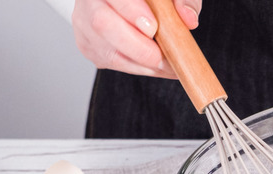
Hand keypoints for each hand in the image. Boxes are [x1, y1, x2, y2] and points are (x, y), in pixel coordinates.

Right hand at [72, 0, 201, 77]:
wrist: (135, 6)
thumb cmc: (155, 1)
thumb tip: (188, 18)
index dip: (131, 11)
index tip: (153, 27)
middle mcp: (89, 1)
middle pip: (102, 24)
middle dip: (138, 46)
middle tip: (164, 56)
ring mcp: (84, 24)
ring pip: (108, 51)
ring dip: (144, 64)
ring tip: (170, 66)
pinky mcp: (89, 46)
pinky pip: (113, 63)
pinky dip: (140, 68)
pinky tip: (158, 66)